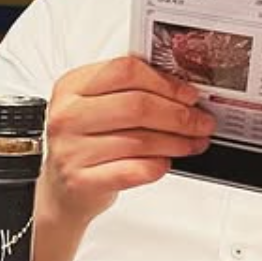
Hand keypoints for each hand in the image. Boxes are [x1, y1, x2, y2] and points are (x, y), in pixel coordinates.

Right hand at [40, 56, 215, 231]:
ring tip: (192, 143)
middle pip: (137, 105)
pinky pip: (134, 171)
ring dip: (177, 142)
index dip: (166, 82)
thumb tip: (183, 88)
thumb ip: (130, 89)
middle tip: (200, 122)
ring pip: (140, 140)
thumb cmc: (84, 143)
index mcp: (71, 87)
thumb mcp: (97, 106)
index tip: (189, 94)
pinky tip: (164, 163)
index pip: (126, 71)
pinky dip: (158, 166)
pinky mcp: (80, 181)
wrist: (61, 189)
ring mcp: (70, 151)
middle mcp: (66, 117)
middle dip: (179, 115)